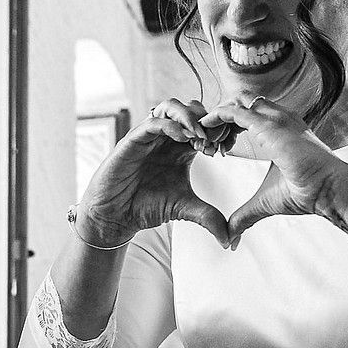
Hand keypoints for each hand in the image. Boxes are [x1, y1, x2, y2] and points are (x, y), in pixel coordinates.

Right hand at [77, 99, 232, 247]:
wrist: (116, 216)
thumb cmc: (146, 206)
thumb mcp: (185, 209)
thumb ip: (209, 217)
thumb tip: (231, 240)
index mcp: (182, 148)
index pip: (205, 126)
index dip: (218, 132)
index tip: (227, 147)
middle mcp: (166, 138)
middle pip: (190, 109)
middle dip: (206, 119)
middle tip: (215, 139)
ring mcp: (149, 136)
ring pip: (170, 107)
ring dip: (189, 116)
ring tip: (200, 135)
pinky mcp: (132, 140)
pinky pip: (152, 123)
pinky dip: (170, 126)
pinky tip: (183, 139)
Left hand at [208, 94, 347, 242]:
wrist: (330, 190)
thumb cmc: (308, 193)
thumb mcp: (266, 202)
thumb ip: (245, 215)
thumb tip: (231, 239)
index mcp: (281, 131)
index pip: (248, 117)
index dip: (228, 129)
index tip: (214, 148)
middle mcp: (278, 120)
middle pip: (239, 106)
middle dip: (218, 121)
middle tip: (203, 142)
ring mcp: (274, 119)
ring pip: (234, 105)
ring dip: (214, 118)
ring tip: (199, 136)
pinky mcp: (269, 125)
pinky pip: (233, 111)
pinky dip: (215, 117)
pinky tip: (202, 127)